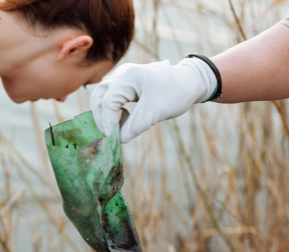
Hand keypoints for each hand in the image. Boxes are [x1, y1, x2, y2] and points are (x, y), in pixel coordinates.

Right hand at [90, 58, 216, 142]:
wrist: (189, 82)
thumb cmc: (175, 94)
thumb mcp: (155, 113)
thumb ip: (135, 126)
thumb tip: (119, 140)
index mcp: (129, 76)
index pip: (108, 101)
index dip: (108, 122)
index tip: (112, 139)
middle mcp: (122, 73)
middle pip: (99, 96)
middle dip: (102, 118)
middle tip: (109, 137)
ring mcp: (122, 76)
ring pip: (103, 96)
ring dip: (107, 115)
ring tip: (119, 129)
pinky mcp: (125, 83)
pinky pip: (112, 97)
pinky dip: (114, 111)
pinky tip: (125, 120)